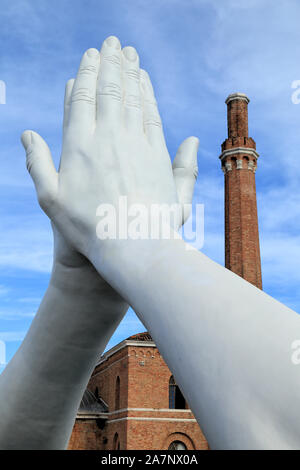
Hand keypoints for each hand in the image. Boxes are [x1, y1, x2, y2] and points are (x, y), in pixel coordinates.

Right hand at [21, 35, 198, 276]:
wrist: (133, 245)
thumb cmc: (89, 228)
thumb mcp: (51, 200)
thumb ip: (37, 163)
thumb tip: (28, 134)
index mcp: (80, 145)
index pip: (83, 97)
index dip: (87, 73)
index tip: (91, 55)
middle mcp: (109, 138)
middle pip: (110, 90)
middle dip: (112, 63)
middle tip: (113, 43)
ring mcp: (137, 144)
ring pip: (134, 98)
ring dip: (132, 72)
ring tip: (130, 54)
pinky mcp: (159, 156)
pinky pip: (153, 115)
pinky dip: (149, 95)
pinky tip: (146, 84)